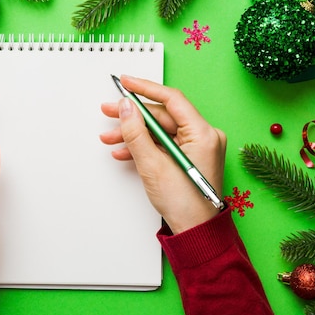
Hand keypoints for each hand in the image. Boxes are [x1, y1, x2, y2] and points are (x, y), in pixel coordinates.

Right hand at [100, 75, 225, 233]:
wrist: (195, 232)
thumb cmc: (185, 204)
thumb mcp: (152, 165)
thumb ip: (136, 133)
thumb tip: (125, 108)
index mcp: (204, 134)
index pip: (172, 100)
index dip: (146, 89)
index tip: (126, 83)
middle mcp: (205, 137)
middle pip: (164, 116)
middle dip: (134, 116)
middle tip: (110, 111)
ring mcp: (198, 147)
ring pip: (161, 131)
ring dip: (135, 134)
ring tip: (111, 137)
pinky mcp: (190, 157)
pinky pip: (164, 143)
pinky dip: (145, 146)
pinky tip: (125, 150)